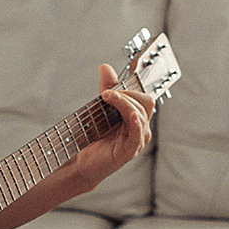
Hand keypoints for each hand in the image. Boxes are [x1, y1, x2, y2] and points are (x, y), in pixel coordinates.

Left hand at [68, 64, 154, 192]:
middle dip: (127, 93)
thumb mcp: (100, 108)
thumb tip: (105, 67)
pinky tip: (130, 115)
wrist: (83, 162)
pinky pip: (138, 135)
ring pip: (140, 114)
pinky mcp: (129, 151)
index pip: (144, 97)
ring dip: (124, 102)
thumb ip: (106, 88)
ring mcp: (137, 140)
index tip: (113, 84)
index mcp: (137, 118)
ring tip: (106, 97)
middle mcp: (141, 128)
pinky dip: (136, 123)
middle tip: (106, 92)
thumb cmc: (95, 137)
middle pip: (145, 102)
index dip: (132, 88)